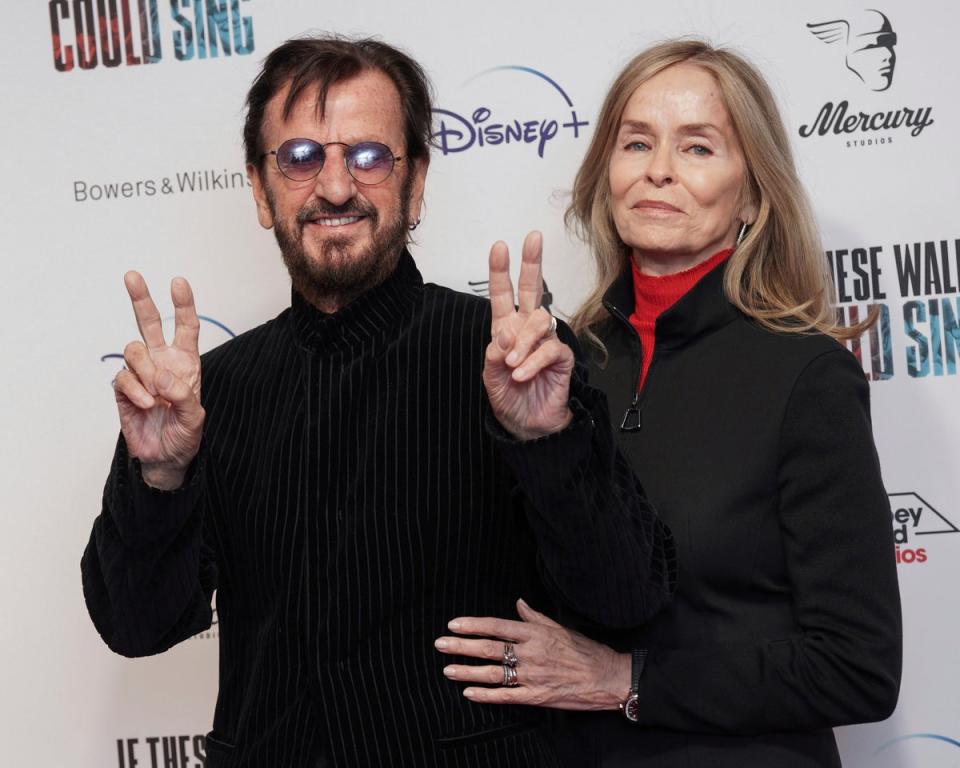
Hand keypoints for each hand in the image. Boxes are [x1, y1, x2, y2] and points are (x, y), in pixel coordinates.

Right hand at [112, 272, 204, 489]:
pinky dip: (135, 391)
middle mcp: (162, 362)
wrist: (165, 458)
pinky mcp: (123, 389)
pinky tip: (146, 405)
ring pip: (133, 350)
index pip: (185, 327)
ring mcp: (141, 374)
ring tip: (156, 397)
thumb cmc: (184, 435)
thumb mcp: (196, 418)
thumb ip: (184, 396)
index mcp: (185, 363)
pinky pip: (123, 378)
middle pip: (148, 323)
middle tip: (132, 276)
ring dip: (145, 371)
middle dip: (141, 298)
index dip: (183, 304)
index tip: (178, 282)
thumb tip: (162, 376)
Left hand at [435, 598, 630, 709]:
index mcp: (536, 633)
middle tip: (440, 644)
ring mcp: (533, 676)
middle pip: (489, 648)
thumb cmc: (584, 650)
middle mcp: (531, 653)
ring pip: (493, 673)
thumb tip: (518, 603)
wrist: (607, 677)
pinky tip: (469, 693)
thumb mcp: (560, 627)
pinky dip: (486, 695)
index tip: (454, 624)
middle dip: (461, 646)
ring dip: (468, 671)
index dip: (473, 625)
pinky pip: (506, 696)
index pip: (497, 626)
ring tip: (448, 669)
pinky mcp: (537, 697)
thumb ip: (535, 617)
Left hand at [483, 231, 574, 439]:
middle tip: (532, 238)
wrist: (528, 426)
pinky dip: (533, 361)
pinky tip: (522, 374)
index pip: (503, 296)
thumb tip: (503, 336)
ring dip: (522, 342)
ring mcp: (546, 342)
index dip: (500, 272)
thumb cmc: (510, 399)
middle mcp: (527, 330)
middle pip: (532, 290)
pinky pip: (549, 349)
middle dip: (531, 263)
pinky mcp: (561, 358)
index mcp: (506, 329)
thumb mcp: (491, 378)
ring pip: (539, 321)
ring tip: (512, 365)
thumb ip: (493, 356)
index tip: (499, 247)